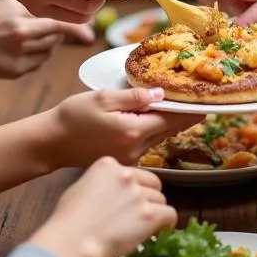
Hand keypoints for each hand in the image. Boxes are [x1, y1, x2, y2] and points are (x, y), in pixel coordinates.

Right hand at [0, 0, 94, 78]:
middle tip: (44, 29)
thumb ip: (37, 5)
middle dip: (57, 35)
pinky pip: (39, 63)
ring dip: (46, 45)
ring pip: (49, 51)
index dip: (77, 30)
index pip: (60, 24)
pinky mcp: (17, 71)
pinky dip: (36, 57)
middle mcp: (22, 37)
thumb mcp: (9, 4)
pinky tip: (19, 50)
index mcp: (22, 18)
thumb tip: (70, 10)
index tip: (89, 36)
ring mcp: (20, 56)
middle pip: (57, 39)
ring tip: (27, 38)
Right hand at [31, 158, 176, 256]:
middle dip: (148, 198)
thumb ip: (100, 183)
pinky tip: (160, 231)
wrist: (72, 241)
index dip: (134, 188)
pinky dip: (167, 223)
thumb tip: (109, 192)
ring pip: (161, 200)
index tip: (129, 202)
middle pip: (152, 184)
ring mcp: (139, 194)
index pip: (133, 173)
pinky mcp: (150, 214)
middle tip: (140, 215)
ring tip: (144, 227)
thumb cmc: (68, 221)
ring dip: (155, 212)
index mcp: (108, 165)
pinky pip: (170, 214)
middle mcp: (126, 175)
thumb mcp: (80, 188)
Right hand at [45, 87, 190, 167]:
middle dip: (186, 115)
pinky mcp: (126, 162)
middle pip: (170, 129)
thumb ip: (134, 97)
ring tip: (187, 108)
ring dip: (172, 123)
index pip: (171, 117)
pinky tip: (160, 120)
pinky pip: (149, 144)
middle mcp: (136, 149)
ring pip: (161, 138)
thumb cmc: (73, 116)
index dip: (189, 107)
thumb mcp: (103, 98)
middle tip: (203, 102)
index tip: (204, 99)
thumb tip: (161, 93)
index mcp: (133, 131)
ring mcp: (131, 159)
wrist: (52, 142)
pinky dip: (157, 131)